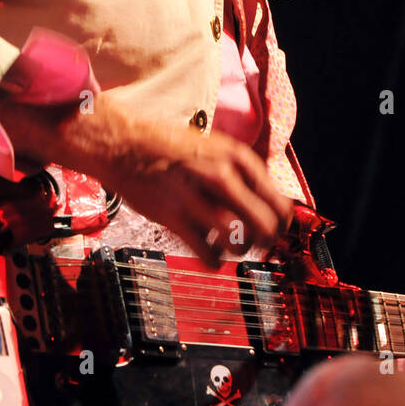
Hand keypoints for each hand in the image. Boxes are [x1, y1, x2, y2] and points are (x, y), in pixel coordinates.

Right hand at [0, 93, 293, 265]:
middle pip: (265, 223)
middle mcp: (220, 175)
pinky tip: (210, 256)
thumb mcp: (213, 147)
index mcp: (235, 156)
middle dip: (268, 240)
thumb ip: (239, 172)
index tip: (278, 228)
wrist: (122, 143)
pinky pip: (206, 253)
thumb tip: (265, 201)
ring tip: (233, 248)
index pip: (277, 198)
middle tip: (262, 245)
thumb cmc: (167, 145)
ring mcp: (197, 197)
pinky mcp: (173, 217)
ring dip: (240, 252)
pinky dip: (213, 261)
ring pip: (238, 242)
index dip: (282, 220)